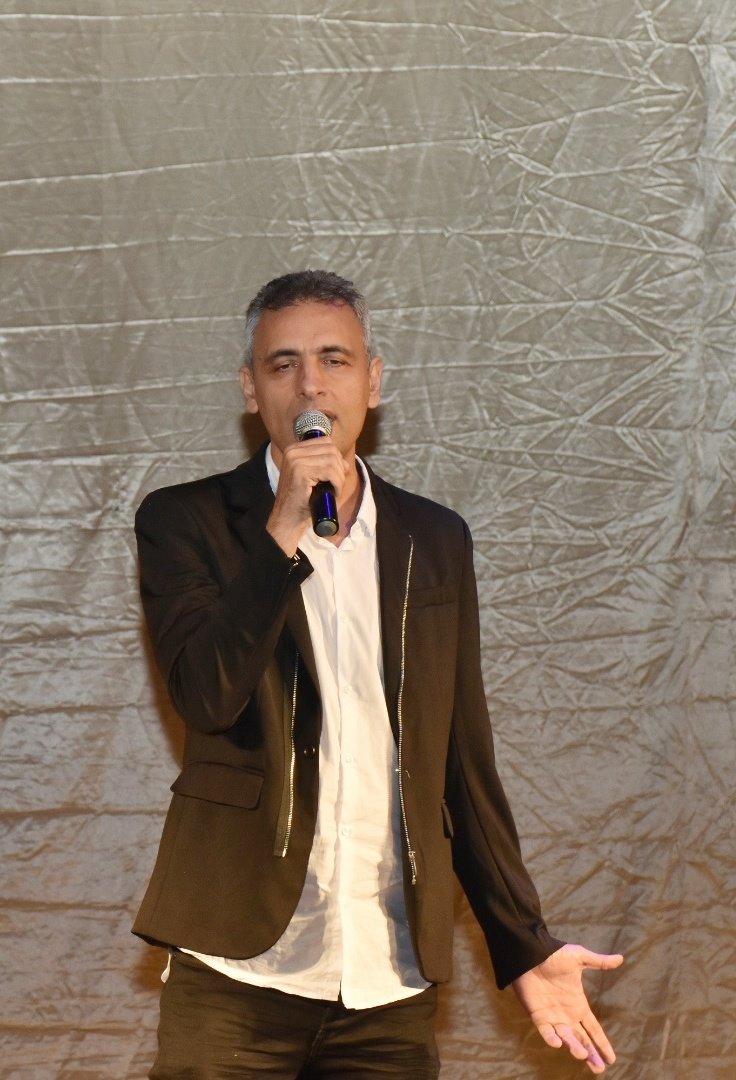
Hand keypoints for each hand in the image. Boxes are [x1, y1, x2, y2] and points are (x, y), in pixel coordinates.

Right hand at [267, 438, 348, 554]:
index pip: (325, 442)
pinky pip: (330, 471)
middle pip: (330, 449)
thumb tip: (344, 462)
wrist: (288, 519)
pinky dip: (337, 483)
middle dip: (339, 467)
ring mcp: (295, 460)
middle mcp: (292, 451)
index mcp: (294, 449)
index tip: (336, 474)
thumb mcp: (314, 478)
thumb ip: (326, 465)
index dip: (336, 457)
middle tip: (336, 484)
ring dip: (339, 477)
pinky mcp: (300, 472)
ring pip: (332, 460)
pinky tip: (333, 492)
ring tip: (334, 489)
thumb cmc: (302, 500)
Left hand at [512, 944, 623, 1073]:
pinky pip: (545, 1031)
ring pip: (566, 1038)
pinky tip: (558, 1043)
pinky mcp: (537, 1015)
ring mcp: (552, 1016)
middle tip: (599, 1068)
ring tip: (582, 1056)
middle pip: (582, 1040)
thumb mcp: (579, 957)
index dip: (602, 1043)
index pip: (593, 1029)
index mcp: (578, 1005)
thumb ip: (599, 962)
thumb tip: (620, 958)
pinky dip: (551, 1038)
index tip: (611, 1059)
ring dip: (574, 1048)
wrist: (531, 952)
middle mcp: (567, 1015)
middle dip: (591, 1054)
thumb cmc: (554, 954)